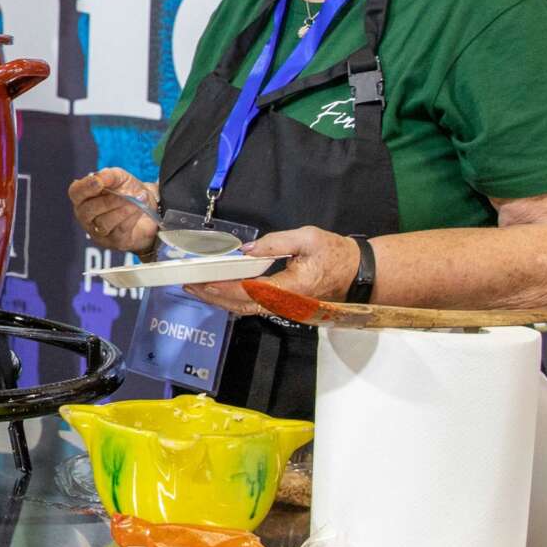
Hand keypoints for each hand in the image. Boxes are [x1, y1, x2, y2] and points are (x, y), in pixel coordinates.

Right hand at [68, 168, 160, 254]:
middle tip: (129, 194)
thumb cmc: (128, 192)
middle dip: (110, 201)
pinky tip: (140, 209)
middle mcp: (86, 216)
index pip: (76, 193)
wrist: (150, 209)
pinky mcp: (114, 242)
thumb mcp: (120, 178)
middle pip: (88, 211)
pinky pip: (120, 230)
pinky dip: (132, 217)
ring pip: (104, 223)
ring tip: (139, 200)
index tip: (99, 182)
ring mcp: (98, 232)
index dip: (85, 188)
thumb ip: (109, 175)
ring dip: (124, 210)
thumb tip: (99, 178)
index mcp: (83, 197)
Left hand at [184, 226, 361, 316]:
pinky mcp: (283, 305)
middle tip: (189, 285)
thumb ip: (275, 243)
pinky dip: (233, 300)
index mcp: (292, 287)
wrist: (357, 272)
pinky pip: (254, 305)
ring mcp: (284, 307)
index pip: (251, 290)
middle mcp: (285, 303)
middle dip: (214, 296)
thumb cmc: (336, 253)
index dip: (225, 287)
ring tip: (197, 288)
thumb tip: (247, 250)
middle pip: (242, 305)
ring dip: (220, 299)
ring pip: (246, 308)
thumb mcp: (307, 238)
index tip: (204, 280)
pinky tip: (218, 291)